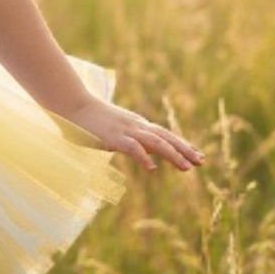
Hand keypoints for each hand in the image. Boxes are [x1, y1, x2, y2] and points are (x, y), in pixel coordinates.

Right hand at [59, 96, 203, 172]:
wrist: (72, 104)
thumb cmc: (89, 120)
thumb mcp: (114, 131)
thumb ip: (130, 142)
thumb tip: (146, 154)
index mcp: (136, 125)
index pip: (165, 135)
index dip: (181, 145)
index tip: (197, 155)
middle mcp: (136, 126)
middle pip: (166, 137)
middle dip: (185, 150)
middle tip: (202, 162)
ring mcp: (125, 130)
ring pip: (155, 142)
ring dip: (173, 154)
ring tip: (187, 167)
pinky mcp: (113, 136)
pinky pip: (132, 147)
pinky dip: (143, 157)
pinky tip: (152, 169)